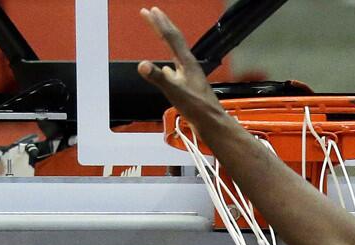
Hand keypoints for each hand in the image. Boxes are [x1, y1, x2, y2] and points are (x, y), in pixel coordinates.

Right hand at [137, 7, 225, 122]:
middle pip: (175, 39)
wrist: (212, 123)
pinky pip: (176, 68)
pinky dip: (168, 63)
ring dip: (166, 40)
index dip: (158, 23)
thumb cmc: (198, 109)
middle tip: (151, 12)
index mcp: (187, 63)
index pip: (170, 37)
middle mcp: (189, 65)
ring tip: (159, 31)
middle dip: (162, 24)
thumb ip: (158, 78)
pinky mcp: (189, 85)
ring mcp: (190, 75)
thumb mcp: (175, 92)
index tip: (148, 11)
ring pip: (176, 51)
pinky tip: (166, 69)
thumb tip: (142, 65)